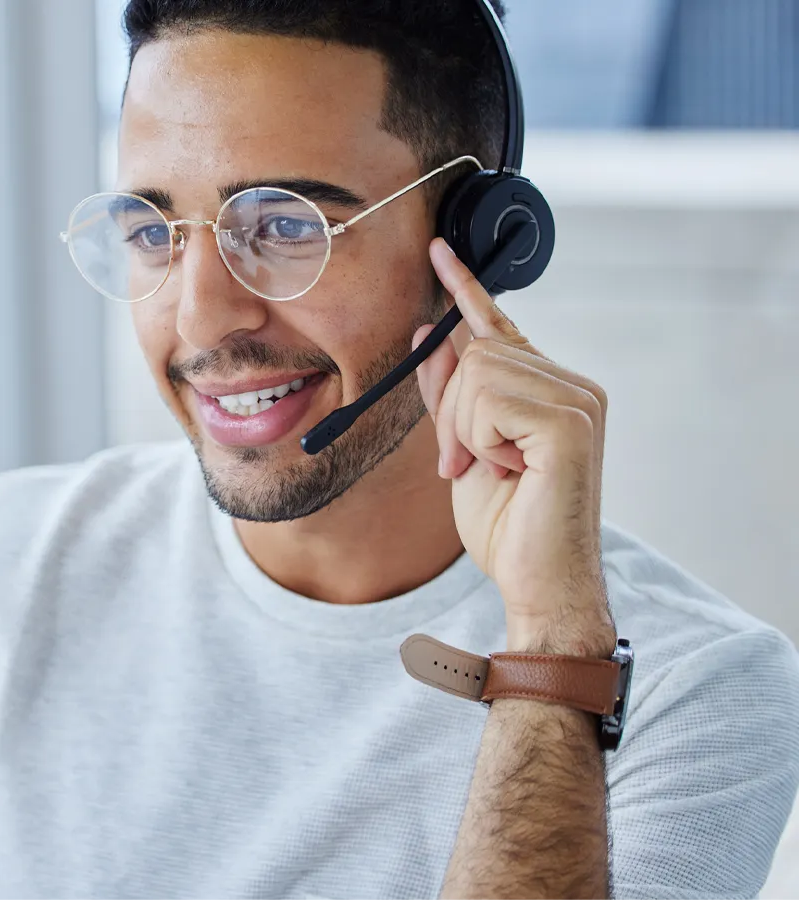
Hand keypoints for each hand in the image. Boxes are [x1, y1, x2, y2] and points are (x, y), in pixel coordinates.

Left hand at [415, 238, 614, 654]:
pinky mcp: (571, 421)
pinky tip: (508, 470)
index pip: (501, 327)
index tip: (437, 249)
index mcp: (552, 389)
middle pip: (475, 352)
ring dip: (463, 430)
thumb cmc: (505, 523)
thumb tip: (430, 329)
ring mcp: (579, 399)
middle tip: (466, 465)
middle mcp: (574, 385)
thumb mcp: (462, 446)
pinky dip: (478, 439)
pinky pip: (488, 399)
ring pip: (477, 373)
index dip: (465, 289)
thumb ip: (449, 392)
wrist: (536, 581)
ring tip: (491, 470)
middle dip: (451, 413)